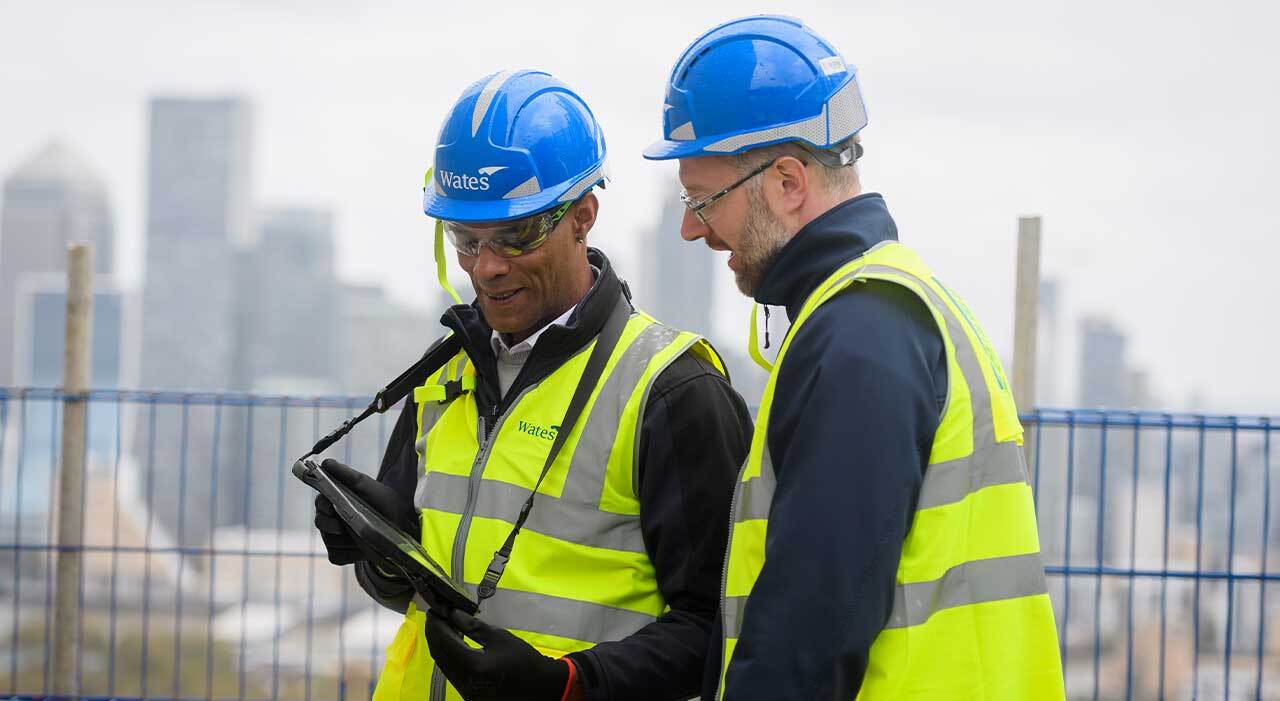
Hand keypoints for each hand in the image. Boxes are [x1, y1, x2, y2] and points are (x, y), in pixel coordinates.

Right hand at [312, 458, 417, 565]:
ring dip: (344, 537)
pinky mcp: (339, 555)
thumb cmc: (382, 501)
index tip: (333, 505)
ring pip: (328, 540)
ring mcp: (333, 539)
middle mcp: (330, 520)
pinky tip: (362, 547)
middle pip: (320, 522)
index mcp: (333, 501)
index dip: (324, 504)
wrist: (401, 523)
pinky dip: (349, 552)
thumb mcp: (366, 485)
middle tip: (345, 523)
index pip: (320, 502)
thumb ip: (346, 474)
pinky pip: (336, 555)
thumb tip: (326, 463)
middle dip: (332, 522)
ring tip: (362, 533)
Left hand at [425, 609, 568, 700]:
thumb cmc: (522, 658)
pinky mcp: (468, 694)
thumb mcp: (499, 637)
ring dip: (439, 645)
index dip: (437, 625)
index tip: (434, 610)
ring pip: (443, 665)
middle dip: (434, 634)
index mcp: (474, 667)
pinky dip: (448, 656)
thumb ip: (473, 626)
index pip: (446, 643)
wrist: (538, 685)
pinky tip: (451, 644)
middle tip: (434, 616)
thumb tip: (453, 614)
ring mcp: (465, 692)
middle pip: (440, 656)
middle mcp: (465, 683)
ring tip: (441, 626)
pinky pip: (451, 673)